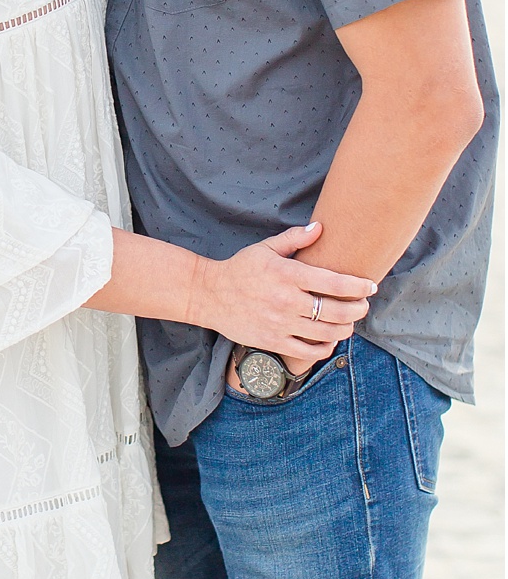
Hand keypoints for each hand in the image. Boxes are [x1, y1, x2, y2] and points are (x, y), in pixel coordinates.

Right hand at [198, 222, 375, 362]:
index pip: (335, 283)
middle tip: (362, 305)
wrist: (209, 294)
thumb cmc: (240, 269)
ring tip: (348, 322)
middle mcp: (286, 300)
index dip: (359, 286)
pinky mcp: (273, 340)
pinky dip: (326, 347)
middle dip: (359, 309)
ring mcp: (280, 323)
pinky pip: (310, 351)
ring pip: (328, 333)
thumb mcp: (264, 248)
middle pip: (338, 311)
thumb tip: (320, 228)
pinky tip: (328, 339)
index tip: (369, 286)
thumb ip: (294, 239)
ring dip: (346, 328)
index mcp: (287, 275)